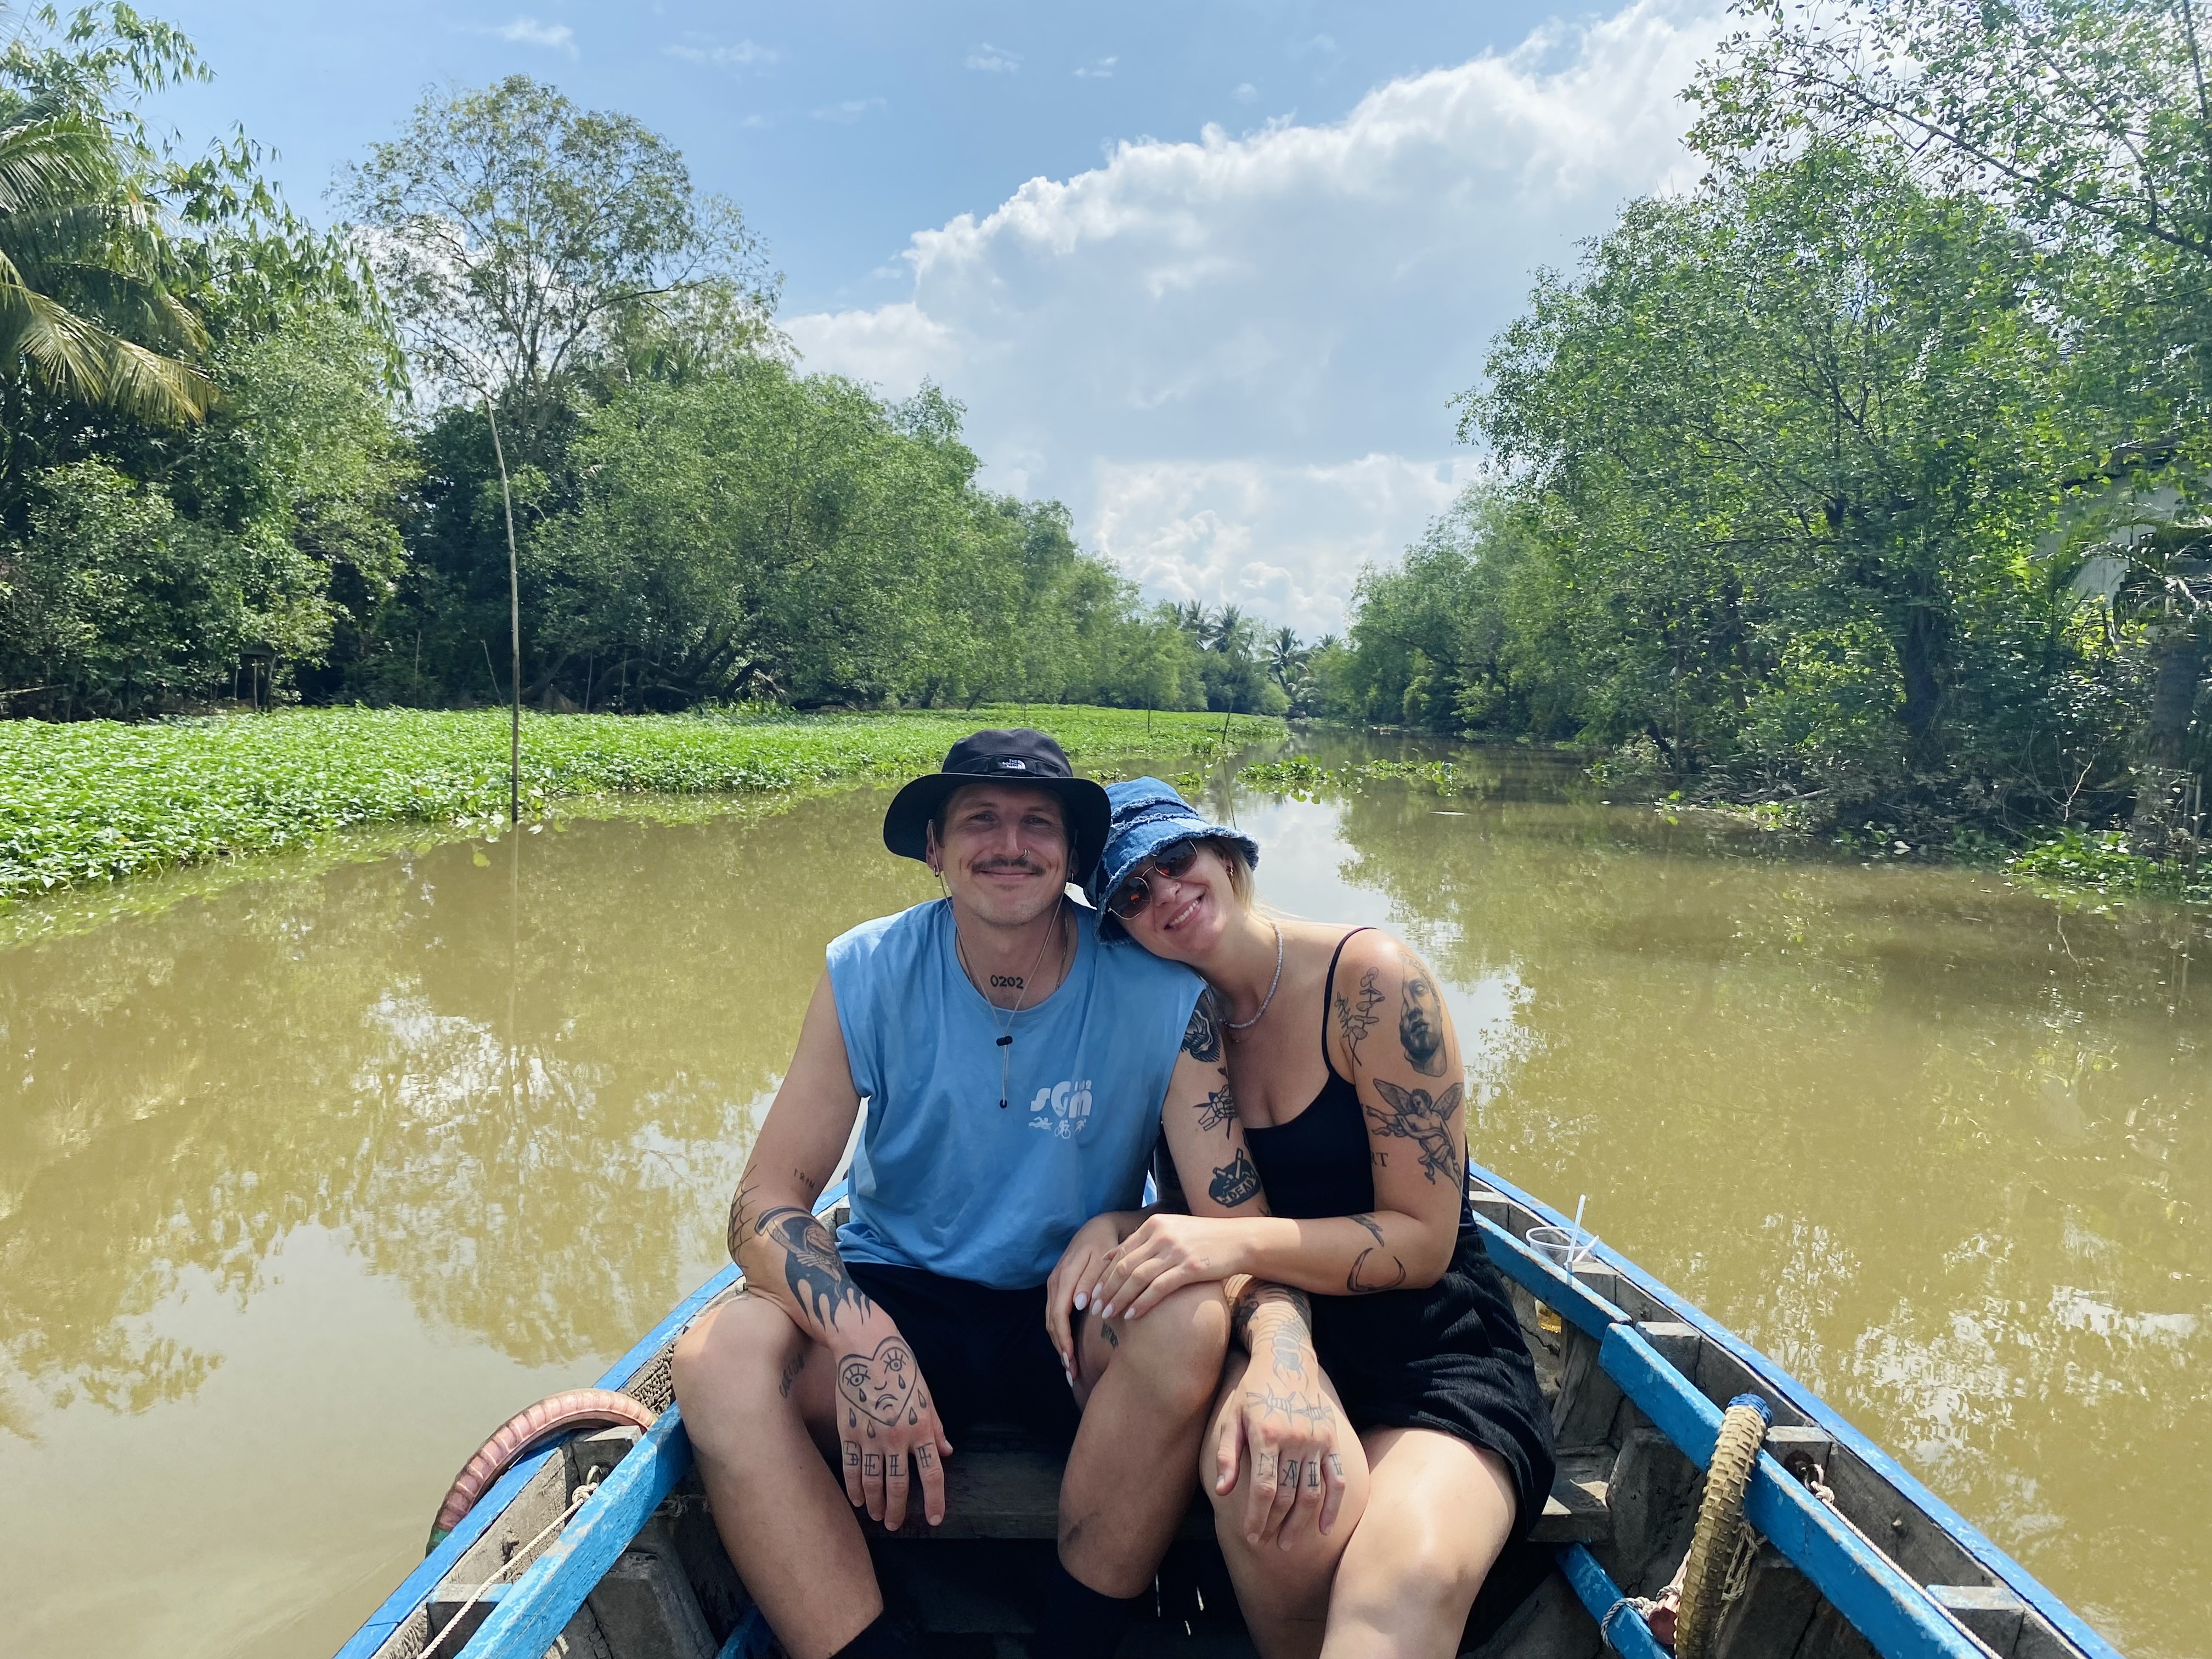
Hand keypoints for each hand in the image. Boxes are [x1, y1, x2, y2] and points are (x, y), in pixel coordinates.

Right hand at [834, 1329, 954, 1529]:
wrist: (866, 1347)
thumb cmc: (901, 1367)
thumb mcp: (926, 1395)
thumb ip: (936, 1426)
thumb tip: (947, 1452)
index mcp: (921, 1427)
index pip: (932, 1474)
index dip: (934, 1501)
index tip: (935, 1520)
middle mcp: (897, 1437)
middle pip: (899, 1485)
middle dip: (897, 1510)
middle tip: (895, 1524)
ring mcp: (871, 1436)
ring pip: (873, 1482)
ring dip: (875, 1504)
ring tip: (876, 1517)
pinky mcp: (848, 1432)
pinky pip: (851, 1467)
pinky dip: (853, 1487)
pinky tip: (855, 1499)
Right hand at [1045, 1213, 1130, 1378]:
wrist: (1099, 1227)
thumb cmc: (1105, 1243)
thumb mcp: (1102, 1257)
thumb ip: (1090, 1280)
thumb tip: (1078, 1304)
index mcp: (1065, 1276)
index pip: (1059, 1314)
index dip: (1064, 1339)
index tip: (1071, 1359)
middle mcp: (1055, 1282)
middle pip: (1052, 1322)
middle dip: (1060, 1349)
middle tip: (1071, 1373)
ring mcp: (1055, 1285)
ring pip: (1051, 1321)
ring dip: (1059, 1345)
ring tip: (1070, 1368)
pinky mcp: (1059, 1288)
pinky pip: (1055, 1315)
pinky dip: (1060, 1334)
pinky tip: (1068, 1349)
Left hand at [1088, 1214, 1246, 1320]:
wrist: (1238, 1240)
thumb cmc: (1203, 1238)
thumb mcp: (1171, 1230)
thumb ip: (1142, 1241)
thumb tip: (1110, 1256)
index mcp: (1154, 1224)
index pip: (1120, 1252)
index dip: (1104, 1275)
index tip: (1092, 1293)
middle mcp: (1161, 1234)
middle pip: (1124, 1266)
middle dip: (1106, 1290)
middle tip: (1095, 1309)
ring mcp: (1175, 1250)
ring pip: (1137, 1278)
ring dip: (1119, 1299)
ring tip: (1107, 1315)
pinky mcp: (1189, 1267)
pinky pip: (1158, 1288)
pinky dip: (1142, 1302)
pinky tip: (1132, 1315)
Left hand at [1214, 1336, 1345, 1547]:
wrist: (1287, 1361)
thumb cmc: (1253, 1391)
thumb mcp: (1231, 1417)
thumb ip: (1226, 1455)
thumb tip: (1222, 1491)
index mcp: (1267, 1435)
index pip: (1264, 1488)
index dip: (1257, 1516)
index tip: (1249, 1536)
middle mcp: (1295, 1440)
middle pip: (1287, 1495)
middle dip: (1274, 1523)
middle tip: (1265, 1544)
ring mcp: (1317, 1441)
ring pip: (1311, 1493)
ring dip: (1300, 1523)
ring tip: (1286, 1542)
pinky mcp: (1331, 1441)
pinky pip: (1336, 1480)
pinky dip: (1332, 1506)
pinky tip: (1323, 1528)